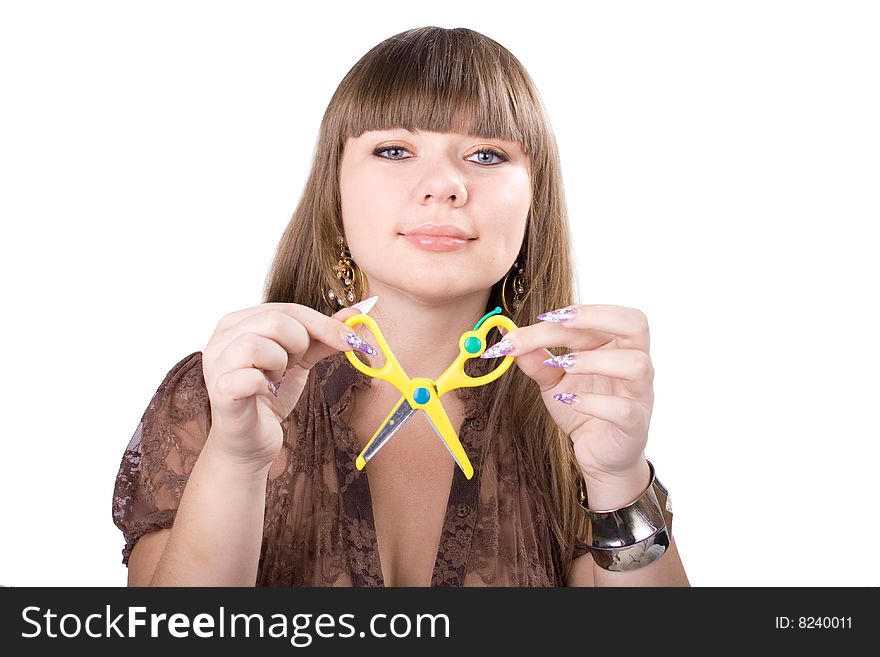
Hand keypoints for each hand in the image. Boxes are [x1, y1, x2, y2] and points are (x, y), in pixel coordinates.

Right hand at [201, 303, 371, 470]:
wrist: (251, 441)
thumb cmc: (270, 397)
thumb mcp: (301, 361)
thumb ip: (322, 336)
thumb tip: (356, 314)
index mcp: (239, 322)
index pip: (286, 308)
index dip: (323, 323)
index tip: (352, 339)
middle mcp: (222, 338)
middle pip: (273, 319)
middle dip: (300, 342)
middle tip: (297, 364)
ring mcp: (217, 364)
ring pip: (255, 344)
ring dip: (279, 363)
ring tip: (275, 378)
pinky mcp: (220, 392)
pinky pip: (248, 377)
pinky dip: (265, 384)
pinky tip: (265, 392)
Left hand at [485, 304, 652, 484]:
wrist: (598, 453)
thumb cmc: (582, 407)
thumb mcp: (553, 380)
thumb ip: (535, 359)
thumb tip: (507, 336)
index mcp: (616, 345)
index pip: (601, 318)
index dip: (573, 311)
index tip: (539, 318)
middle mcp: (634, 363)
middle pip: (635, 324)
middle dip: (596, 317)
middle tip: (559, 321)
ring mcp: (640, 394)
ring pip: (635, 364)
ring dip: (594, 360)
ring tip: (562, 365)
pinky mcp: (635, 425)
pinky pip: (624, 409)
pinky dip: (595, 403)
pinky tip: (570, 401)